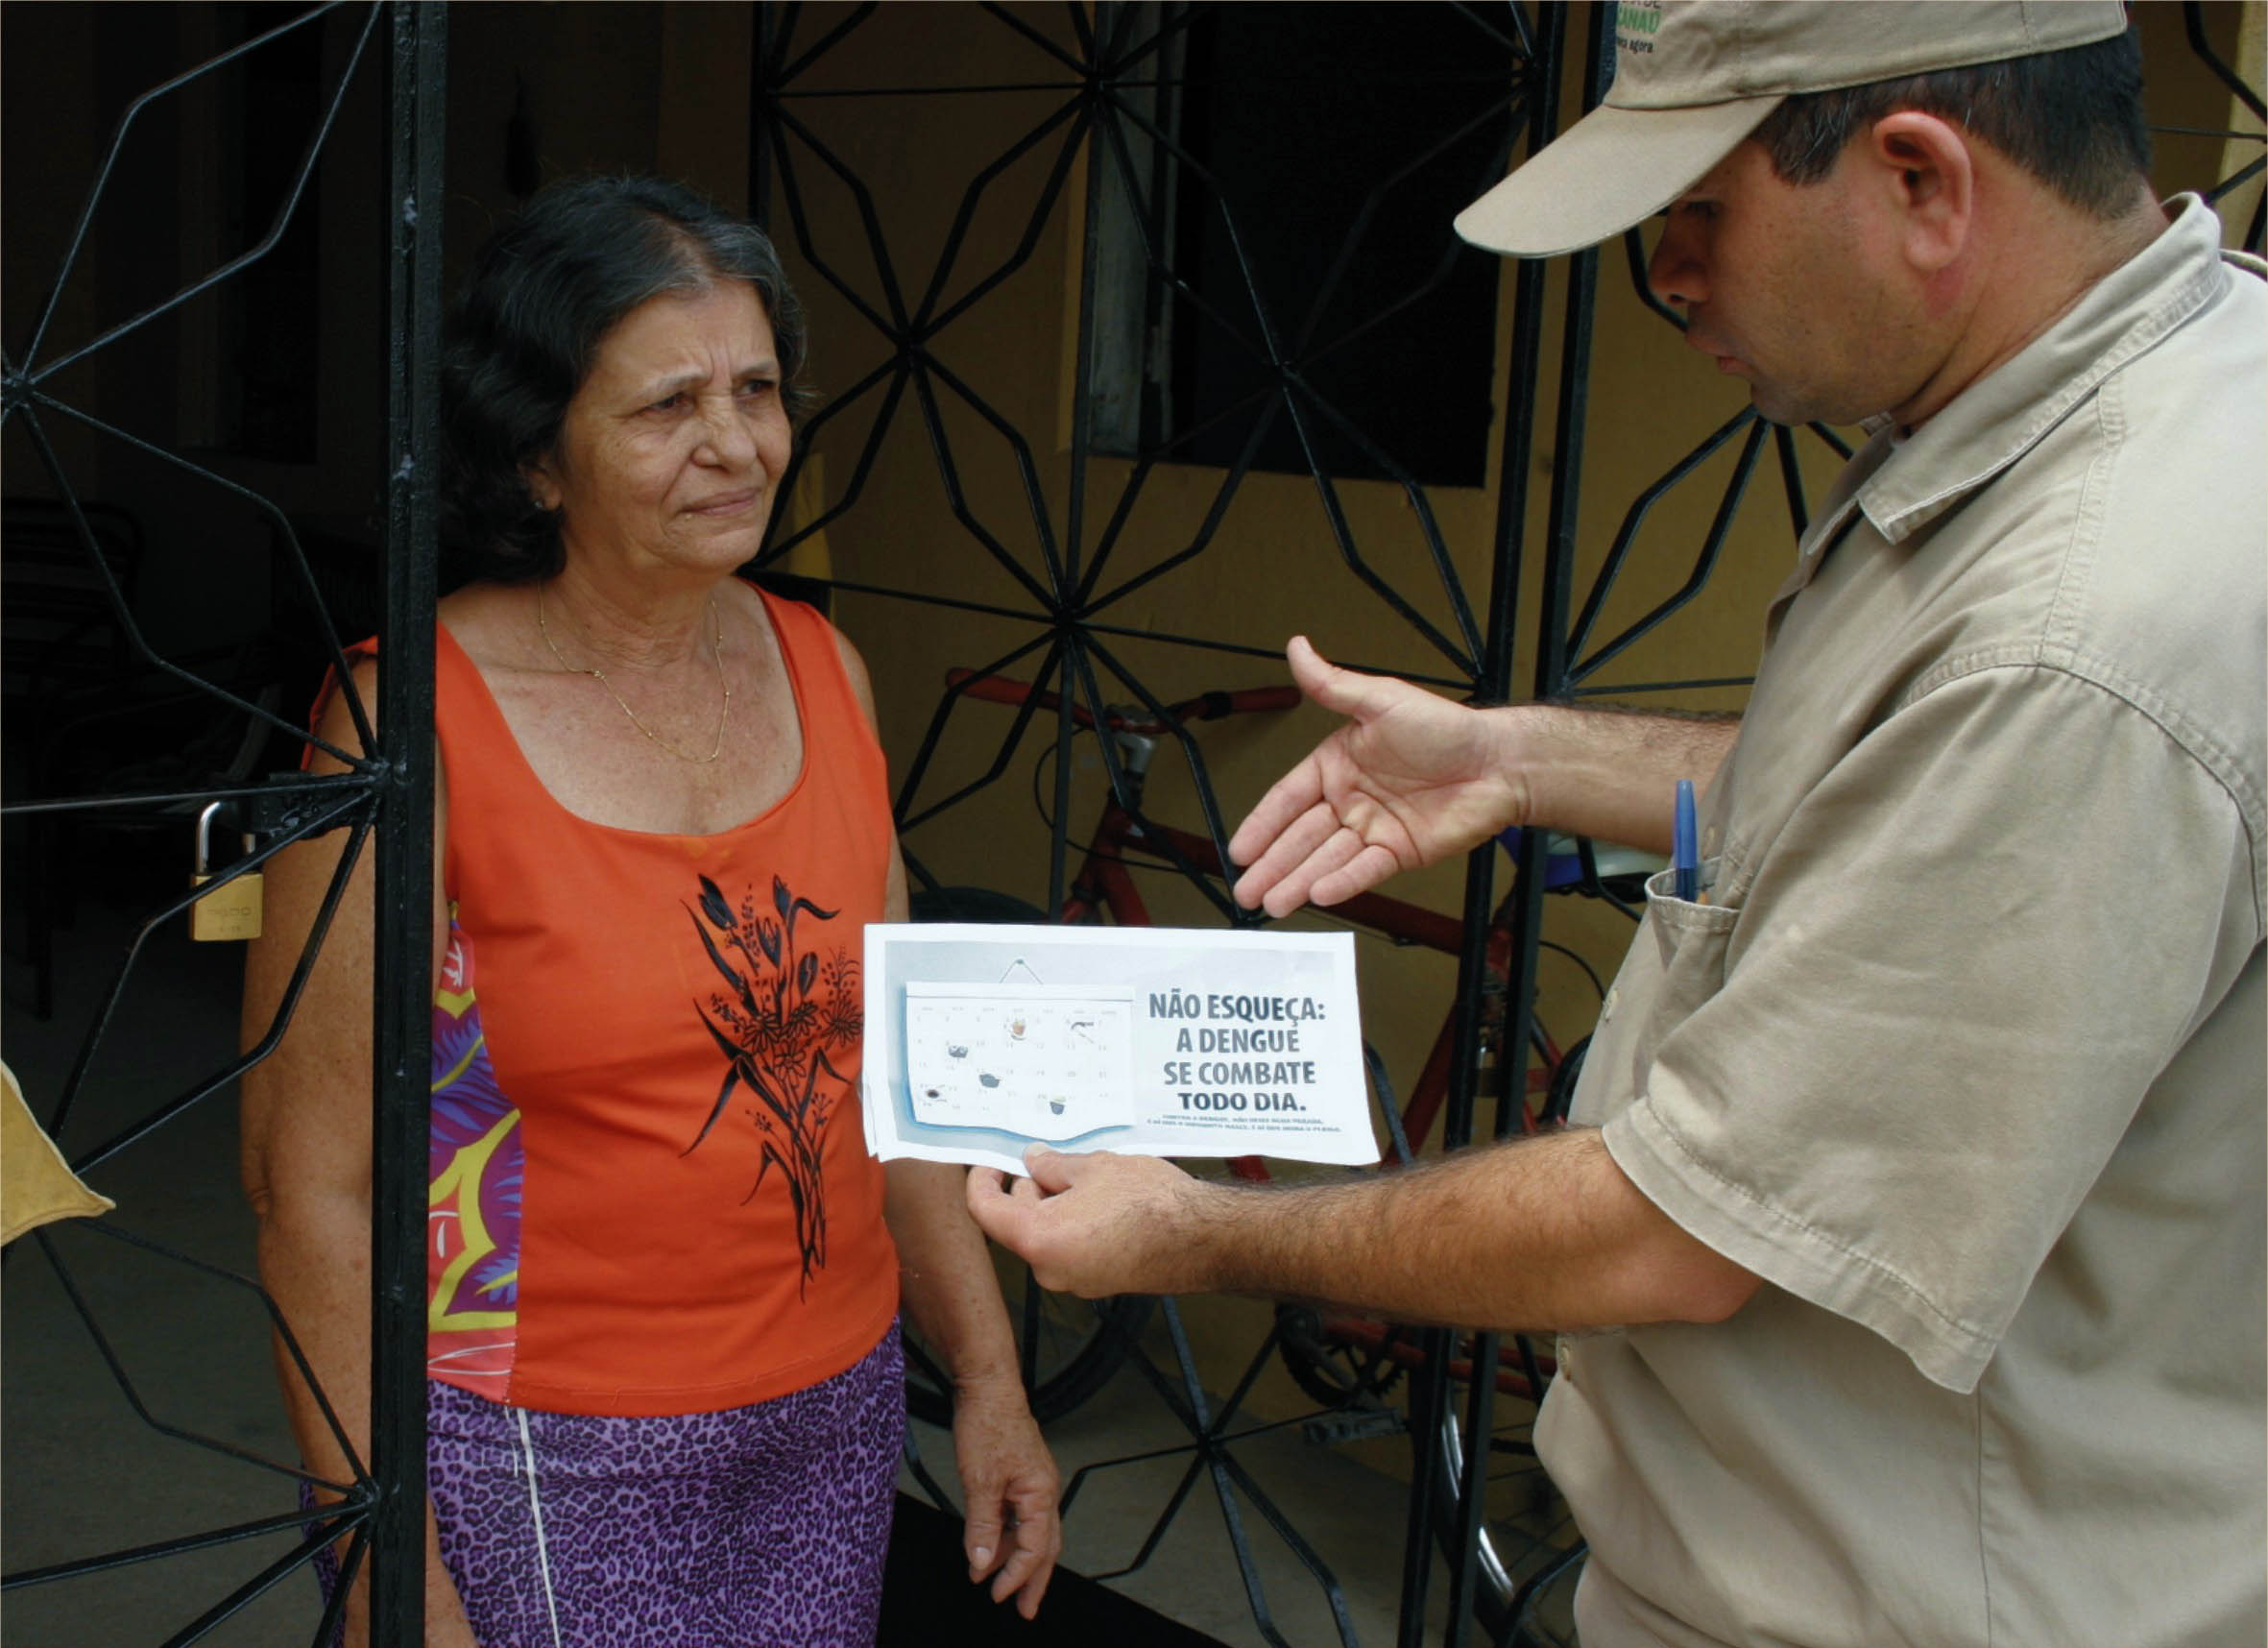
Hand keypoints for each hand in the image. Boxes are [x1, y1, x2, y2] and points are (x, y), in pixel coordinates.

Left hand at [950, 1377, 1061, 1619]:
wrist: (988, 1386)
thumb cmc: (989, 1424)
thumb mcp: (980, 1481)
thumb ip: (982, 1525)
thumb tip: (982, 1562)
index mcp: (1041, 1494)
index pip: (1033, 1549)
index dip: (1015, 1576)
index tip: (995, 1595)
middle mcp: (1044, 1489)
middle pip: (1045, 1546)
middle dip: (1034, 1580)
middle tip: (1025, 1609)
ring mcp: (1034, 1481)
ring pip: (1032, 1530)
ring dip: (1015, 1557)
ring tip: (995, 1577)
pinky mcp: (1021, 1473)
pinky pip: (1020, 1513)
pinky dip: (1007, 1533)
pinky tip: (991, 1541)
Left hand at [966, 1148, 1221, 1298]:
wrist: (1203, 1240)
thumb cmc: (1151, 1204)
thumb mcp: (1095, 1167)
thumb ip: (1054, 1165)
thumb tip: (1035, 1161)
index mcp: (1037, 1239)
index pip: (985, 1211)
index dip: (982, 1180)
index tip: (991, 1162)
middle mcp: (1049, 1269)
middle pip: (1017, 1223)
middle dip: (1030, 1189)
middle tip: (1054, 1159)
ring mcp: (1075, 1281)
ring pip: (1047, 1235)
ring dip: (1056, 1205)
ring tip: (1090, 1177)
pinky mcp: (1098, 1284)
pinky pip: (1071, 1249)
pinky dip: (1075, 1224)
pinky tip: (1104, 1201)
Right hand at [1228, 636, 1524, 916]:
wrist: (1498, 762)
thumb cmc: (1445, 727)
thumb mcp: (1381, 699)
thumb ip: (1332, 684)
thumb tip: (1297, 647)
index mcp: (1337, 765)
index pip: (1288, 799)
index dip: (1262, 825)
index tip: (1239, 848)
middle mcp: (1350, 800)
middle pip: (1300, 837)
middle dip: (1271, 865)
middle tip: (1246, 890)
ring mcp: (1373, 829)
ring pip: (1326, 859)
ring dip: (1297, 881)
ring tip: (1271, 903)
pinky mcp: (1399, 852)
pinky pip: (1365, 870)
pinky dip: (1342, 882)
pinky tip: (1318, 892)